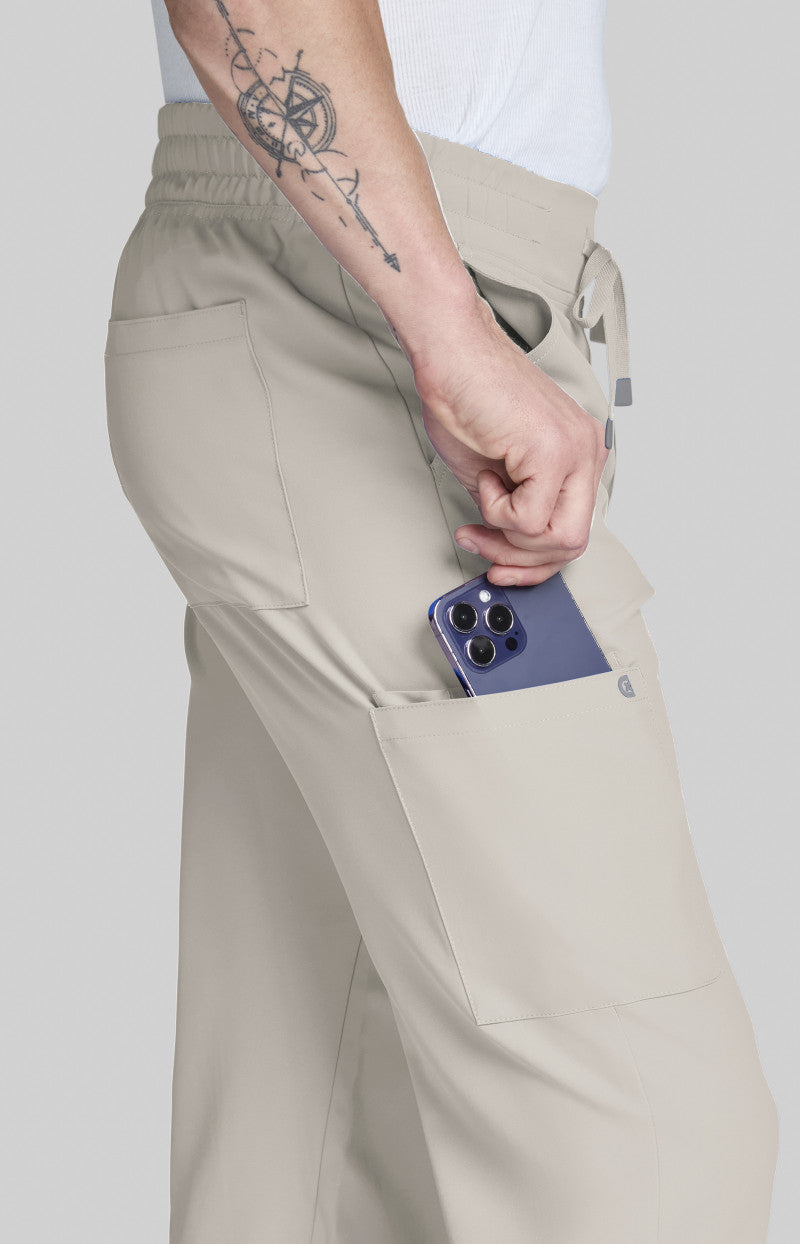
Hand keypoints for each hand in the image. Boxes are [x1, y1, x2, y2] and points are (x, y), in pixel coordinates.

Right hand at [412, 296, 609, 586]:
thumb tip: (508, 543)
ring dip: (507, 535)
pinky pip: (529, 520)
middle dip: (521, 558)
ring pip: (556, 538)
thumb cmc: (466, 396)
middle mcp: (586, 451)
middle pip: (572, 542)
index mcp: (579, 453)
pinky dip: (496, 510)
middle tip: (484, 545)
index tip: (500, 563)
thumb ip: (513, 507)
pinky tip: (486, 476)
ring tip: (483, 497)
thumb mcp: (494, 470)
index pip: (573, 530)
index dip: (533, 560)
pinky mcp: (553, 452)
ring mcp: (576, 451)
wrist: (450, 354)